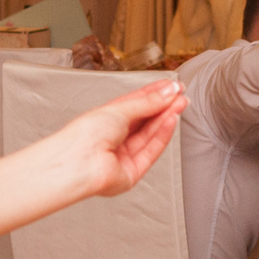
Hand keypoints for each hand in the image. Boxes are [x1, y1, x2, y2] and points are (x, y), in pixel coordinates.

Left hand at [58, 80, 185, 198]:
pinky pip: (151, 151)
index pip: (134, 104)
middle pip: (144, 120)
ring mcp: (122, 156)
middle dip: (164, 106)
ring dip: (166, 118)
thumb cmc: (84, 136)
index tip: (171, 86)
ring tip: (179, 104)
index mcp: (105, 120)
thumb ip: (146, 102)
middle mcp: (113, 138)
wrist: (78, 162)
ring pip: (150, 135)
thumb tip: (167, 93)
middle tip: (180, 94)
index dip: (154, 94)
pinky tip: (171, 120)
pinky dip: (163, 135)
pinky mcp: (132, 172)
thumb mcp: (119, 109)